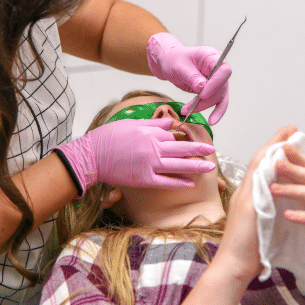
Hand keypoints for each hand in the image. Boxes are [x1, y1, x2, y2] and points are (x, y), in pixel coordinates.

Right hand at [53, 118, 215, 196]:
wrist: (92, 156)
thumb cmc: (109, 137)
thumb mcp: (131, 124)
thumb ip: (153, 123)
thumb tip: (170, 123)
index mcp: (149, 132)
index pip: (172, 135)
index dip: (180, 137)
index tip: (189, 139)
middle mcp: (153, 147)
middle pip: (181, 148)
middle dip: (198, 149)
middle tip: (212, 151)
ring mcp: (149, 164)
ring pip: (178, 165)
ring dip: (195, 166)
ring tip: (209, 167)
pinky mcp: (144, 179)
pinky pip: (165, 181)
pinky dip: (178, 182)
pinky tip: (190, 182)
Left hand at [147, 33, 231, 124]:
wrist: (170, 62)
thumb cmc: (174, 60)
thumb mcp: (179, 67)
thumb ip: (192, 76)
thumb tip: (202, 88)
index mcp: (212, 56)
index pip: (223, 71)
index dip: (215, 84)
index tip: (202, 94)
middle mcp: (218, 67)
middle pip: (221, 87)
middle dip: (206, 100)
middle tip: (190, 107)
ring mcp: (217, 79)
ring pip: (218, 97)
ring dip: (203, 106)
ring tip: (187, 111)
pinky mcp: (212, 89)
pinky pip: (218, 102)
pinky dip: (216, 112)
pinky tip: (212, 121)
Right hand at [215, 125, 297, 280]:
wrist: (233, 263)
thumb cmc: (245, 247)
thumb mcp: (255, 221)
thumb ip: (261, 205)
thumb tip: (272, 195)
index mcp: (248, 195)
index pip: (260, 167)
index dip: (272, 150)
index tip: (284, 136)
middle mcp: (245, 191)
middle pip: (259, 160)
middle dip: (274, 142)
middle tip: (288, 127)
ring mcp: (246, 196)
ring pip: (258, 165)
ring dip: (273, 147)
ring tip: (287, 133)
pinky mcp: (249, 204)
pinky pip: (258, 178)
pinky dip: (267, 164)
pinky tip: (278, 154)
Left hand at [270, 145, 304, 241]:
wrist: (290, 264)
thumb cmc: (284, 233)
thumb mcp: (276, 204)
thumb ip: (278, 184)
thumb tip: (266, 163)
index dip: (296, 154)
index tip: (284, 141)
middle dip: (296, 168)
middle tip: (276, 162)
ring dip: (295, 190)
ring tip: (273, 189)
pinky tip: (288, 215)